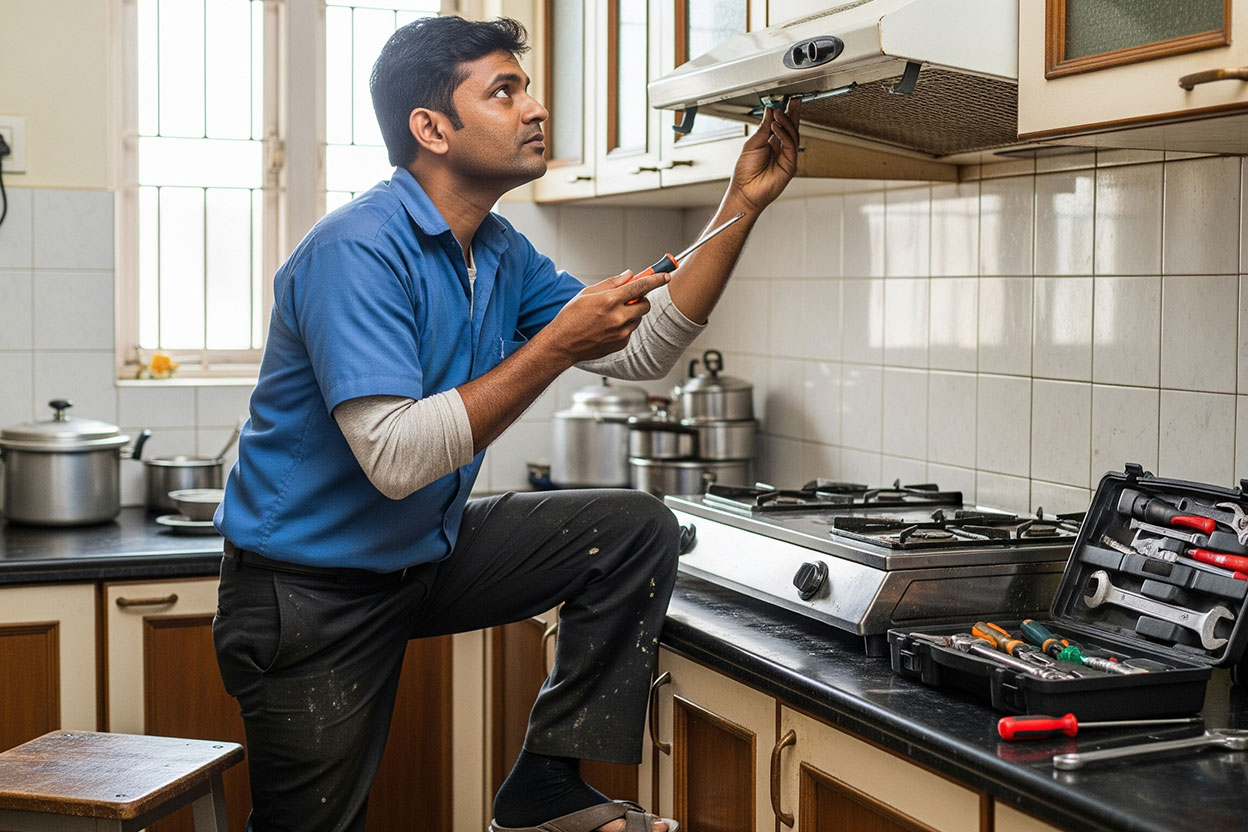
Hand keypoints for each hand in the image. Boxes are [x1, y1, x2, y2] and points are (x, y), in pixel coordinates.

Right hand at [538, 270, 669, 365]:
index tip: (665, 276)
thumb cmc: (571, 317)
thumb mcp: (587, 294)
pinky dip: (624, 326)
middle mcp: (618, 317)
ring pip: (638, 318)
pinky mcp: (621, 344)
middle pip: (645, 304)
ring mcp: (621, 333)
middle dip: (641, 299)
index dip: (656, 280)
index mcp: (609, 301)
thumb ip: (611, 283)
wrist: (562, 344)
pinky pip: (630, 331)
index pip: (640, 286)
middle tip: (630, 298)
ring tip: (610, 315)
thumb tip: (629, 274)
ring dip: (631, 313)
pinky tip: (606, 328)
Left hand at [729, 96, 800, 212]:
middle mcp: (781, 150)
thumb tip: (770, 112)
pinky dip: (784, 134)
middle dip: (793, 112)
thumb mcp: (752, 144)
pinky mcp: (790, 165)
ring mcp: (787, 157)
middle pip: (791, 127)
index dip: (785, 112)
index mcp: (771, 144)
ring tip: (778, 113)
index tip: (785, 100)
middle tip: (792, 100)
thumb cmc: (745, 174)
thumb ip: (763, 128)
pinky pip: (791, 145)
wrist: (745, 192)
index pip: (782, 125)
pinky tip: (776, 127)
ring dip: (786, 121)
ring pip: (793, 134)